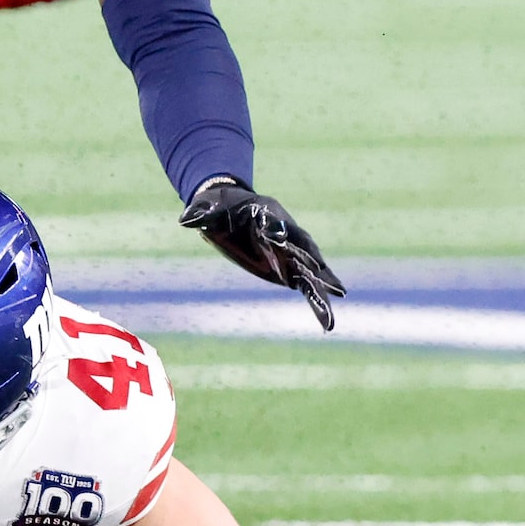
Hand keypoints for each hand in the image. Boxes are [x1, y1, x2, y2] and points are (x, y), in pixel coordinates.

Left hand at [181, 180, 346, 329]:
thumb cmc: (218, 207)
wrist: (230, 210)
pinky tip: (328, 318)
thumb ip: (199, 214)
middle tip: (323, 272)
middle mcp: (284, 230)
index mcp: (265, 210)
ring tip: (339, 298)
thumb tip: (185, 220)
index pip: (272, 219)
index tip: (278, 235)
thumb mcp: (207, 208)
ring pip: (310, 268)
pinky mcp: (290, 268)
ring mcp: (290, 250)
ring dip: (324, 283)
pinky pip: (307, 284)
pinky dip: (318, 297)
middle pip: (300, 245)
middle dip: (311, 259)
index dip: (275, 226)